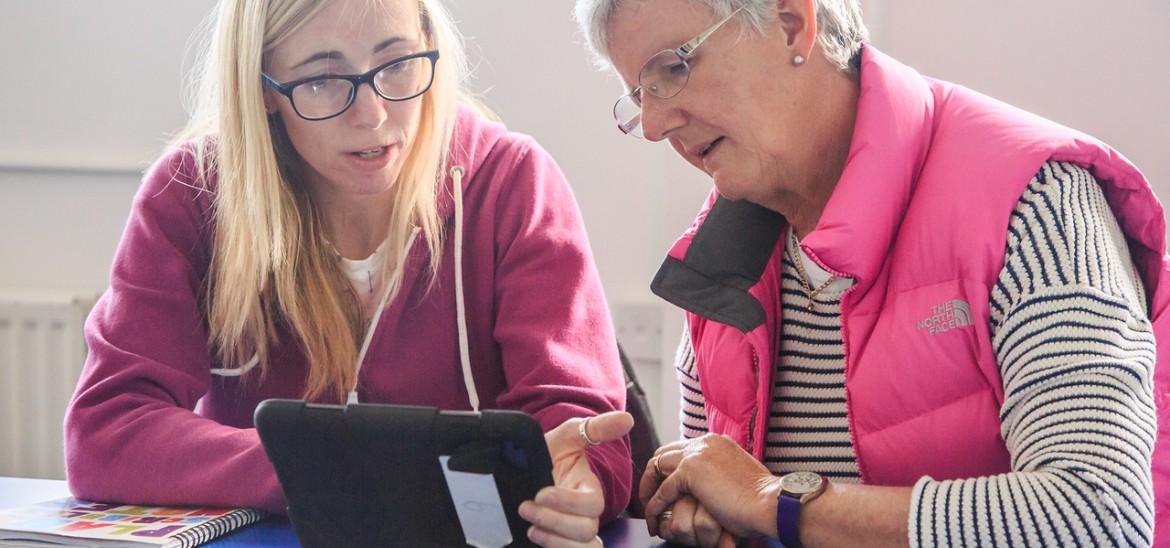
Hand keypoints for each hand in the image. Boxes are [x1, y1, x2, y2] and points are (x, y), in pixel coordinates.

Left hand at [519, 411, 633, 546]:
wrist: (520, 469)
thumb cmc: (547, 453)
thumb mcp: (565, 437)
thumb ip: (594, 429)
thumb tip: (627, 419)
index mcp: (589, 489)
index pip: (592, 504)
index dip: (568, 502)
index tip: (541, 493)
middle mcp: (584, 513)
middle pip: (586, 530)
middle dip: (555, 521)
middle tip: (527, 507)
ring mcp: (572, 532)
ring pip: (581, 546)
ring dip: (553, 540)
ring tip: (529, 526)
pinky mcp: (559, 543)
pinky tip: (535, 536)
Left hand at [642, 434, 781, 540]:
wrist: (770, 502)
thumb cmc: (759, 498)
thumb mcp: (735, 476)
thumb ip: (717, 474)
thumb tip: (707, 487)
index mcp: (715, 442)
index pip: (680, 449)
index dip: (667, 469)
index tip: (663, 488)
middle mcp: (704, 442)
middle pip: (663, 453)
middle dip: (652, 476)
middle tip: (649, 498)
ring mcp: (696, 454)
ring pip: (656, 467)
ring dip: (648, 490)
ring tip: (648, 510)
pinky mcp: (691, 472)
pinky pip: (663, 490)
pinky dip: (655, 506)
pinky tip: (655, 520)